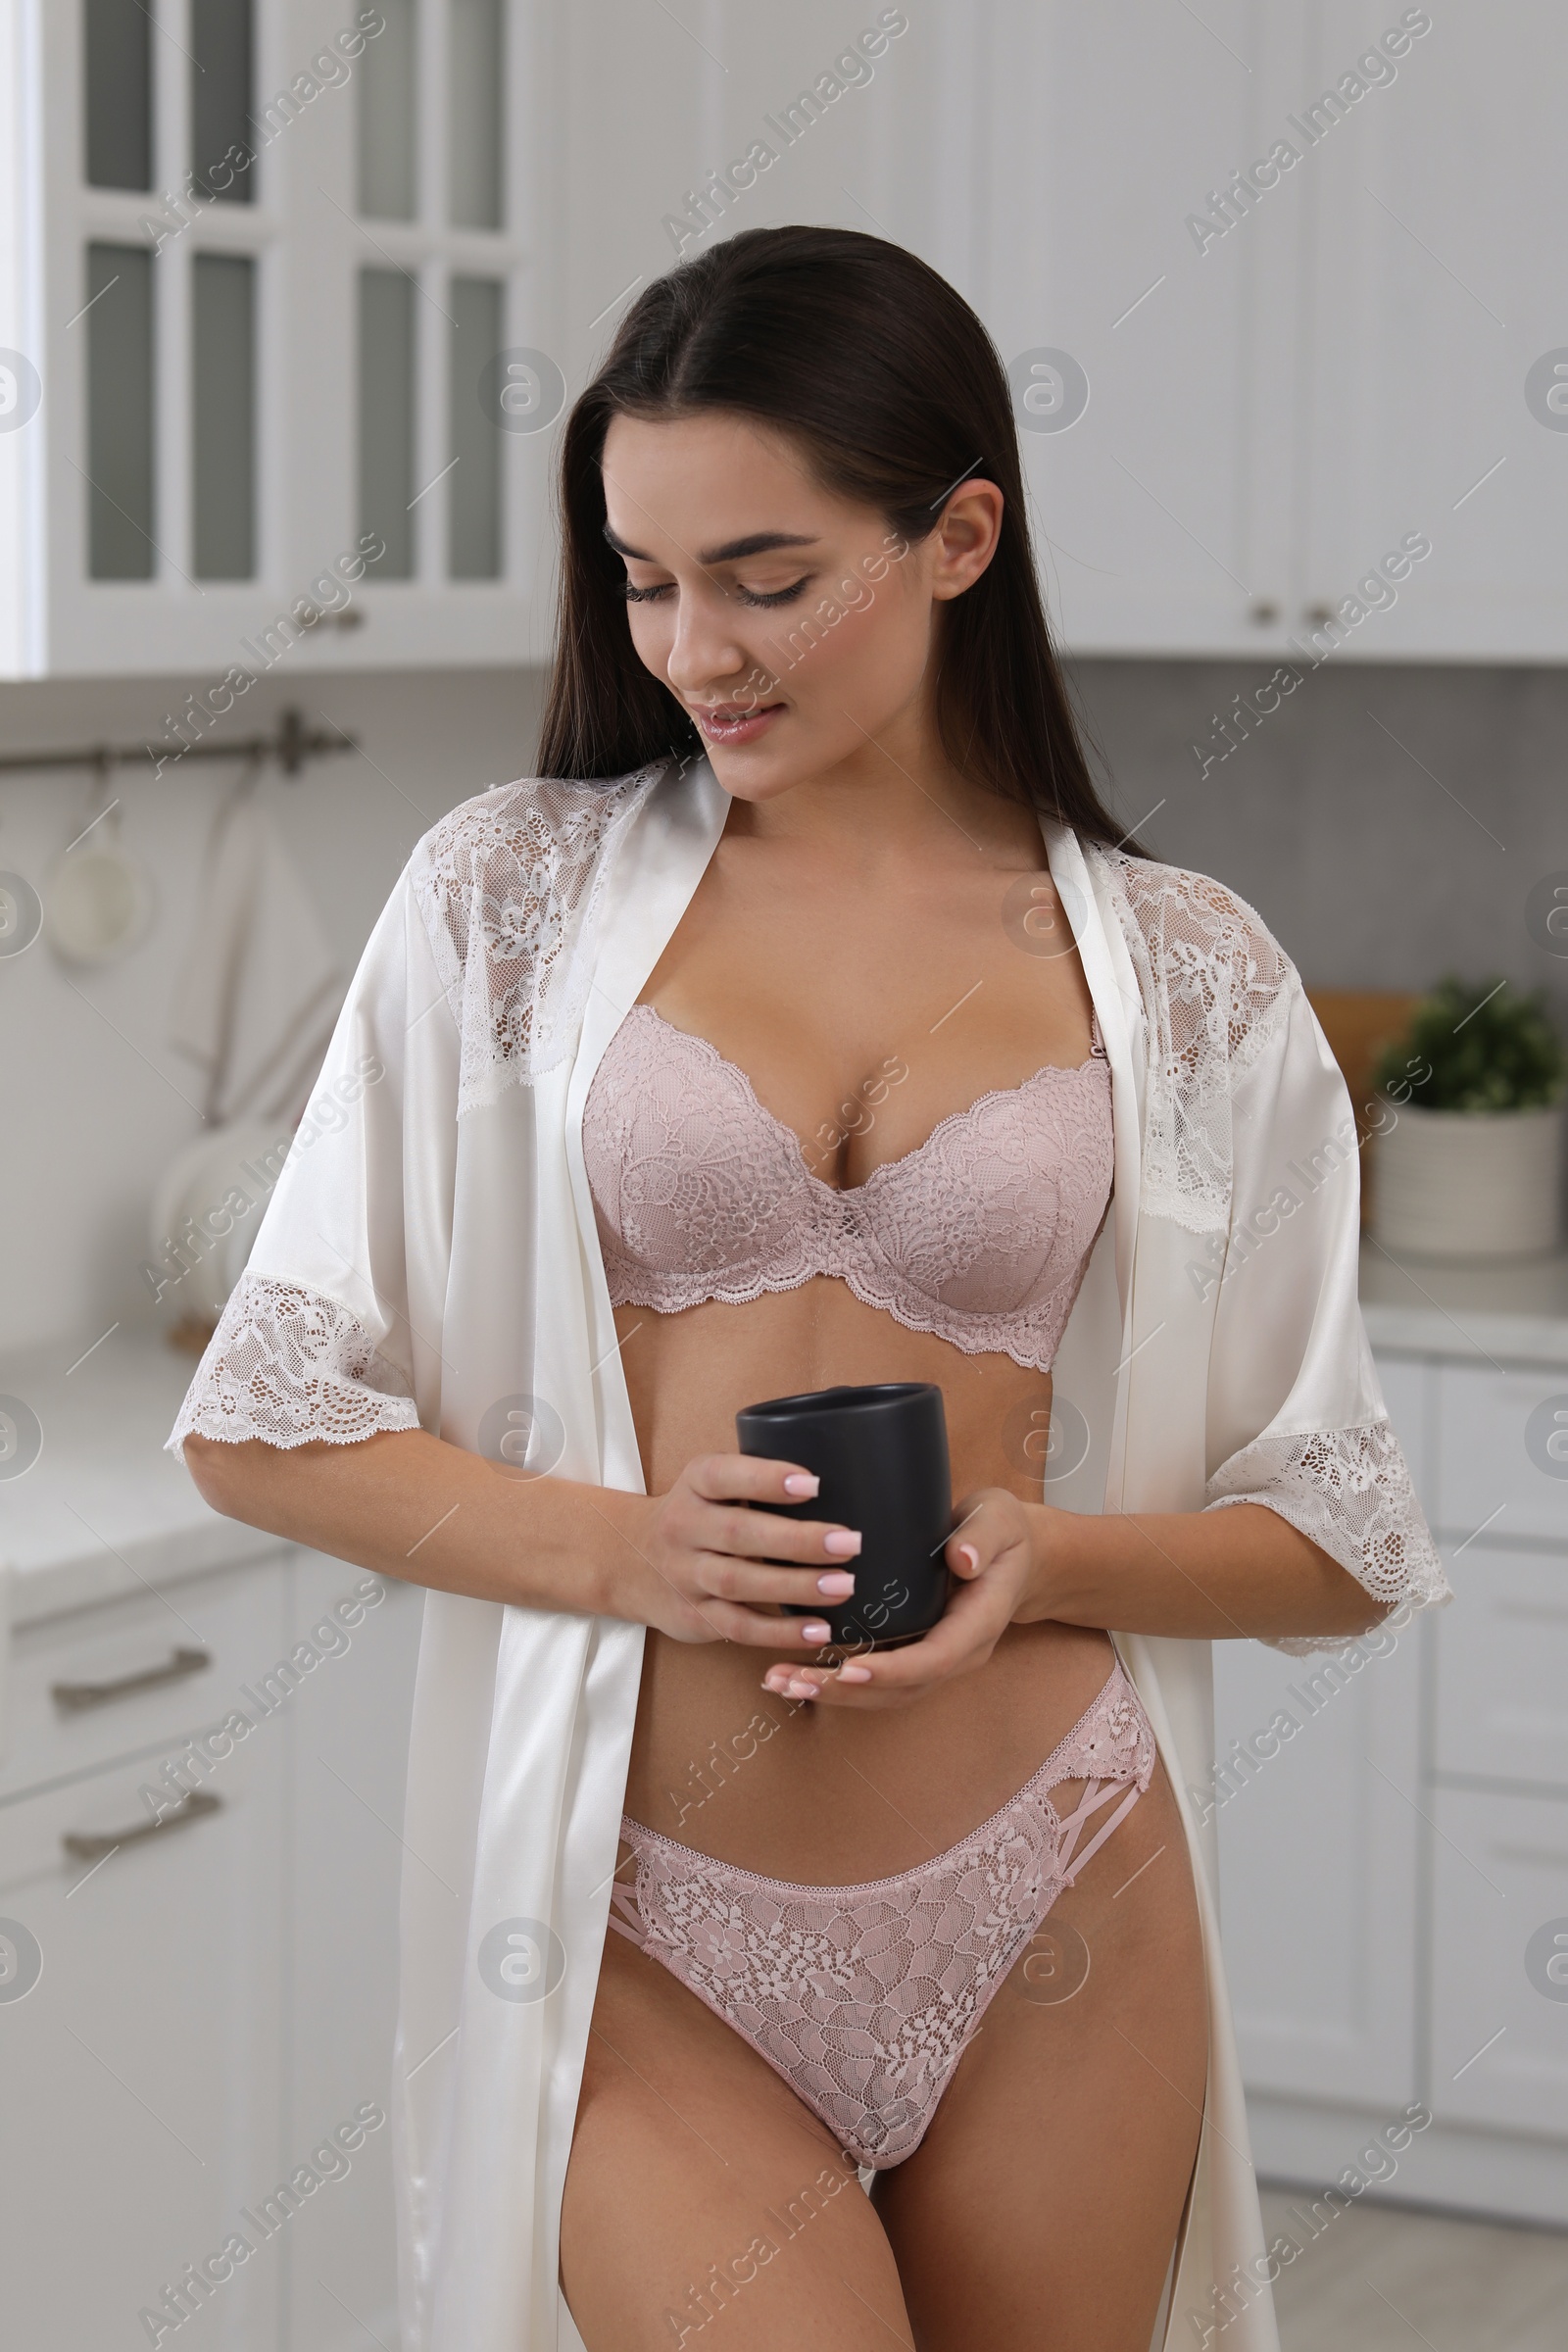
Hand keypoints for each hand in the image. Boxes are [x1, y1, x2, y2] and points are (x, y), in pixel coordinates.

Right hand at [611, 1453, 864, 1646]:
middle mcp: (684, 1528)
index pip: (725, 1476)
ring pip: (740, 1583)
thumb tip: (843, 1486)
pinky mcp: (692, 1617)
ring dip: (796, 1586)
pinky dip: (780, 1631)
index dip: (767, 1479)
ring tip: (843, 1585)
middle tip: (849, 1542)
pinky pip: (738, 1627)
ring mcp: (685, 1576)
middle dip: (798, 1539)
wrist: (628, 1562)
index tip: (814, 1484)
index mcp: (695, 1485)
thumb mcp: (710, 1486)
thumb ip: (756, 1482)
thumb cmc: (697, 1516)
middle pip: (739, 1534)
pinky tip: (818, 1629)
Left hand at [760, 1485, 1041, 1709]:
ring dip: (833, 1692)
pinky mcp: (916, 1650)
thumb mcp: (999, 1520)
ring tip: (780, 1681)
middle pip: (901, 1688)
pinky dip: (838, 1680)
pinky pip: (879, 1677)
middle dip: (846, 1691)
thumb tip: (962, 1558)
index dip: (891, 1669)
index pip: (935, 1658)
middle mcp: (959, 1652)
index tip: (849, 1669)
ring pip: (886, 1691)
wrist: (1017, 1555)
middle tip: (791, 1681)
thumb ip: (982, 1537)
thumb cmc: (1003, 1531)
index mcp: (979, 1622)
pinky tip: (796, 1670)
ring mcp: (937, 1657)